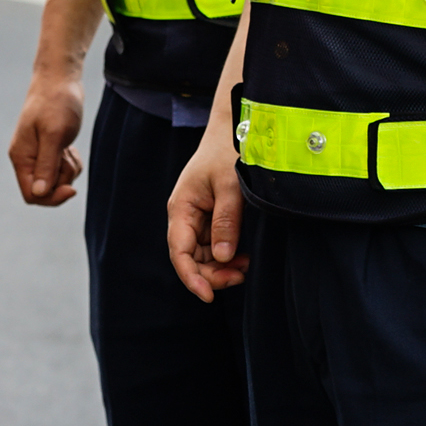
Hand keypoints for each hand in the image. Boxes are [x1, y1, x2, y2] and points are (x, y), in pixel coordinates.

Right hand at [7, 70, 86, 207]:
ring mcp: (38, 153)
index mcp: (22, 157)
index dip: (51, 197)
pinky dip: (70, 162)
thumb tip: (38, 193)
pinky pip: (61, 168)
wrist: (61, 78)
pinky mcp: (49, 148)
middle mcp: (26, 158)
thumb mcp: (54, 134)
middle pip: (45, 190)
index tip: (71, 189)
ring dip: (68, 170)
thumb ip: (46, 165)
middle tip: (69, 157)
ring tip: (69, 147)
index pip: (31, 194)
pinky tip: (70, 146)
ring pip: (55, 180)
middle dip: (62, 180)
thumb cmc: (57, 102)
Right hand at [166, 121, 249, 301]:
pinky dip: (227, 255)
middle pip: (191, 259)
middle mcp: (185, 216)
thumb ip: (226, 221)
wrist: (233, 129)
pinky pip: (214, 245)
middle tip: (240, 276)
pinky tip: (243, 257)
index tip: (209, 296)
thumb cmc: (228, 152)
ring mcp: (197, 218)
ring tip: (245, 267)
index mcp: (181, 208)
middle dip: (212, 274)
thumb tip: (222, 257)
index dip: (192, 277)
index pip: (180, 252)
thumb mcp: (230, 186)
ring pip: (203, 255)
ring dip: (221, 267)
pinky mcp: (211, 217)